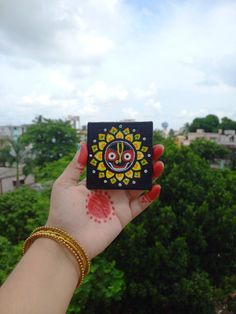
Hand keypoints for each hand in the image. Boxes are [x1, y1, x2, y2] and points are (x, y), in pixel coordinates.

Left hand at [47, 143, 163, 259]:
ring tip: (160, 163)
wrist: (68, 241)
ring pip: (139, 186)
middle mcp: (109, 190)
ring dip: (150, 175)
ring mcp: (118, 203)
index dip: (125, 153)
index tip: (135, 141)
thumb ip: (76, 165)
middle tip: (156, 148)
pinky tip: (157, 187)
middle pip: (130, 172)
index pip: (114, 163)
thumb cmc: (63, 211)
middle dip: (143, 161)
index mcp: (97, 181)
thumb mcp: (65, 184)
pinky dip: (150, 196)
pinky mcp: (125, 216)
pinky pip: (141, 205)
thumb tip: (85, 144)